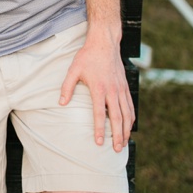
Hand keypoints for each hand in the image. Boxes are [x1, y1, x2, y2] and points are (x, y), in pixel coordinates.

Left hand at [59, 25, 134, 151]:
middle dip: (118, 135)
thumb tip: (61, 103)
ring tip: (124, 143)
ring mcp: (120, 89)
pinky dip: (131, 118)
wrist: (105, 43)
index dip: (100, 129)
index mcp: (99, 88)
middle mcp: (112, 90)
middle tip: (117, 150)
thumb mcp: (73, 70)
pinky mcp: (124, 86)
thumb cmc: (88, 56)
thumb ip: (67, 87)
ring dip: (126, 130)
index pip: (100, 113)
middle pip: (118, 117)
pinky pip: (130, 105)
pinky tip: (129, 126)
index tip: (100, 143)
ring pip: (127, 113)